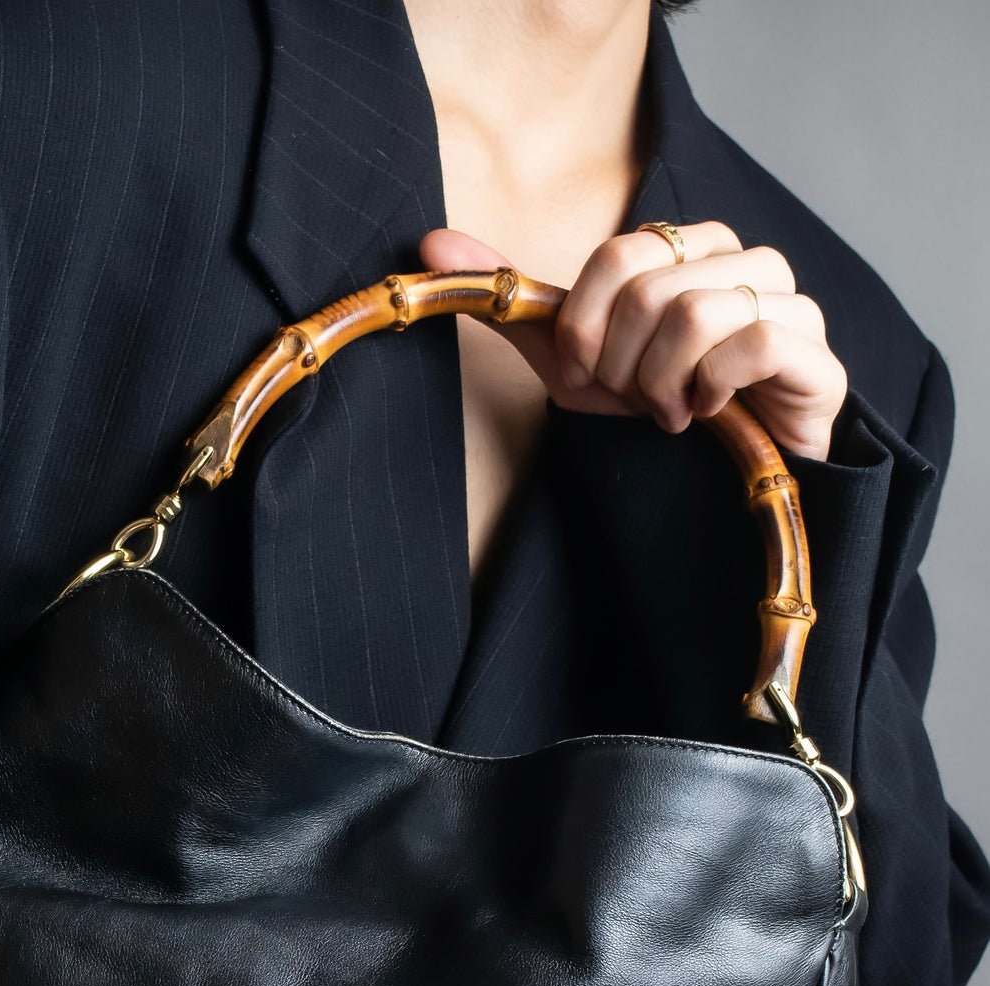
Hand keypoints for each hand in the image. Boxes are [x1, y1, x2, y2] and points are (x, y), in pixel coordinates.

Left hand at [420, 221, 846, 459]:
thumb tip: (430, 245)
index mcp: (690, 248)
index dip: (588, 327)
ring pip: (696, 314)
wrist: (722, 480)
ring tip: (672, 413)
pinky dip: (711, 390)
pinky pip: (749, 344)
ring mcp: (790, 303)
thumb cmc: (655, 410)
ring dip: (663, 385)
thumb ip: (514, 300)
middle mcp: (747, 260)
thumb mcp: (574, 360)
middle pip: (651, 290)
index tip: (592, 372)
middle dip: (624, 367)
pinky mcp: (816, 355)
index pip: (618, 255)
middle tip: (638, 400)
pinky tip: (712, 415)